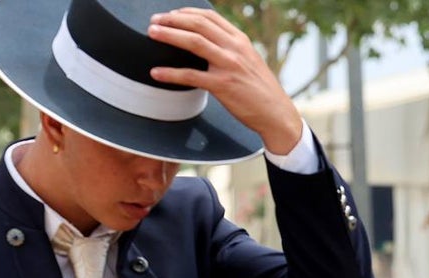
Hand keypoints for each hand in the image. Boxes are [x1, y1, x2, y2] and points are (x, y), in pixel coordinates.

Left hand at [147, 8, 302, 154]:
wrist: (277, 113)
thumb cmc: (261, 91)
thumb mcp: (249, 61)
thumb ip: (231, 50)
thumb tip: (208, 44)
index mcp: (240, 41)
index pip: (209, 17)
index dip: (186, 13)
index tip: (170, 15)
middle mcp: (234, 48)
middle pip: (198, 24)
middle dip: (172, 20)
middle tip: (153, 22)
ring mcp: (229, 66)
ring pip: (193, 42)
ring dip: (169, 35)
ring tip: (151, 34)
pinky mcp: (223, 86)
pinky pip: (191, 76)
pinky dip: (171, 73)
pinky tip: (157, 73)